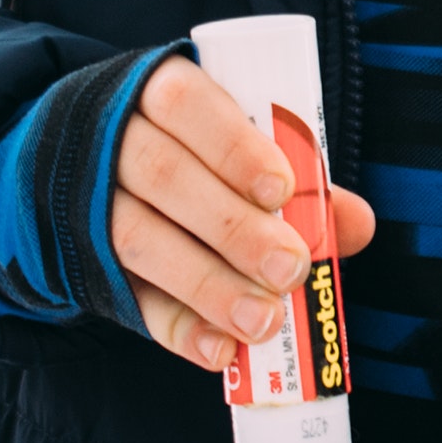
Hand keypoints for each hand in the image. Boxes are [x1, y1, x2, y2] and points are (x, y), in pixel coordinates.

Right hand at [110, 55, 375, 373]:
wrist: (83, 173)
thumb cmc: (189, 150)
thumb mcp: (234, 145)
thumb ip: (295, 177)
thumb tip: (357, 223)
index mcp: (155, 92)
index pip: (183, 103)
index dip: (232, 147)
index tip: (280, 189)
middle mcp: (110, 140)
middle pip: (163, 176)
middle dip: (231, 226)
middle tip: (290, 267)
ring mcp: (86, 203)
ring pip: (137, 239)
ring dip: (206, 284)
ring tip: (262, 319)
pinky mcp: (86, 263)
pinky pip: (127, 298)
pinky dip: (177, 327)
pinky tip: (220, 351)